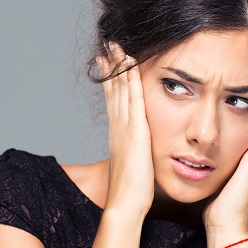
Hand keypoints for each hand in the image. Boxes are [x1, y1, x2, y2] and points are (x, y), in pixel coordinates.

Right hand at [96, 43, 153, 216]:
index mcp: (119, 133)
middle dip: (110, 66)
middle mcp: (118, 125)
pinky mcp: (135, 128)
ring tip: (114, 44)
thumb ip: (136, 153)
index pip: (114, 99)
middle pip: (113, 89)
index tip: (107, 62)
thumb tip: (141, 151)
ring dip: (118, 65)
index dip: (110, 80)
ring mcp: (125, 125)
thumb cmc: (133, 191)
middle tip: (107, 45)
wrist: (127, 203)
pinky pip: (133, 96)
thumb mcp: (134, 165)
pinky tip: (130, 60)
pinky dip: (130, 77)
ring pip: (120, 88)